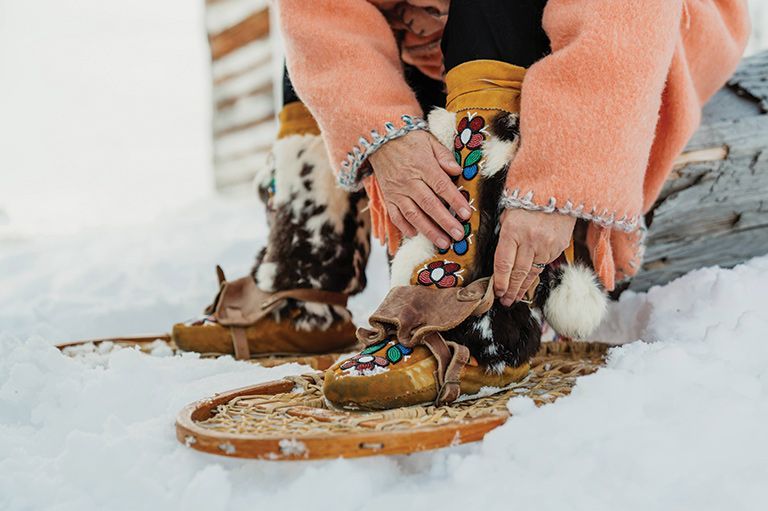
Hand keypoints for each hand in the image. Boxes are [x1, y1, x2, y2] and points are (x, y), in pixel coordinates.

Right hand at [368, 130, 471, 249]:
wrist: (378, 140)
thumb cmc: (409, 140)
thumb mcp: (429, 140)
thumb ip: (444, 156)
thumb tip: (458, 170)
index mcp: (422, 165)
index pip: (441, 185)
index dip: (455, 201)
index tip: (467, 214)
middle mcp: (409, 181)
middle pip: (429, 204)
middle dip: (445, 222)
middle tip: (459, 235)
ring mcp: (397, 191)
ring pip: (413, 215)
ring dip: (429, 230)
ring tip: (443, 243)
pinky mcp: (387, 198)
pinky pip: (395, 216)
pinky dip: (405, 227)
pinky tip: (416, 235)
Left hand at [493, 209, 575, 305]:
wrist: (559, 190)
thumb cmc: (529, 200)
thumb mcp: (509, 213)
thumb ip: (504, 234)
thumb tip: (502, 255)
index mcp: (513, 231)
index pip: (503, 263)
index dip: (499, 281)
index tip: (496, 291)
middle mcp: (530, 240)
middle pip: (518, 273)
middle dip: (510, 290)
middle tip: (505, 301)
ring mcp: (546, 245)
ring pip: (532, 273)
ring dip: (522, 287)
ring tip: (515, 297)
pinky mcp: (559, 247)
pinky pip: (544, 264)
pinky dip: (536, 273)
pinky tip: (529, 281)